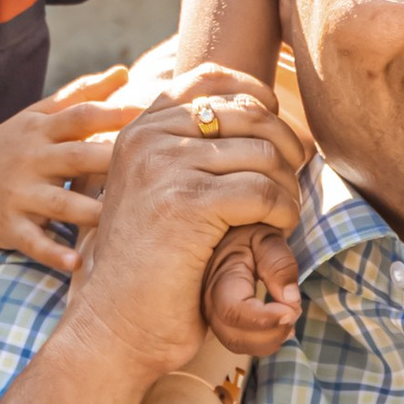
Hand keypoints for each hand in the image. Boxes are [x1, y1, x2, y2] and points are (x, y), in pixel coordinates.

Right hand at [0, 67, 134, 275]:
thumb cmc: (10, 147)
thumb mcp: (37, 116)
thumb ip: (80, 95)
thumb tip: (122, 71)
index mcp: (42, 131)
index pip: (81, 117)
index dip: (114, 114)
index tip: (149, 115)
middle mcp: (31, 159)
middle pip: (76, 157)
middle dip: (108, 160)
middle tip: (147, 167)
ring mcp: (19, 194)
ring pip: (60, 203)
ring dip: (90, 212)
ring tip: (120, 220)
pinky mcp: (11, 226)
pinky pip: (34, 241)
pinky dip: (53, 253)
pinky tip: (76, 262)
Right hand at [58, 60, 307, 390]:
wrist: (114, 324)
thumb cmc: (146, 267)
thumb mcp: (155, 192)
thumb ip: (184, 150)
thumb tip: (255, 111)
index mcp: (138, 129)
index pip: (210, 79)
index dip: (259, 97)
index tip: (278, 134)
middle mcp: (148, 139)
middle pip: (249, 113)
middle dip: (285, 146)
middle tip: (290, 183)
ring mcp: (165, 168)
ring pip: (264, 153)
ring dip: (287, 186)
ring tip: (281, 213)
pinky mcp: (188, 204)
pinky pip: (264, 191)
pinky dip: (283, 211)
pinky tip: (276, 228)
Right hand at [203, 222, 301, 354]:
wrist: (230, 232)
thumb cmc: (249, 233)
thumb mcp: (267, 238)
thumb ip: (279, 264)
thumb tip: (290, 299)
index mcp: (220, 279)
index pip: (234, 312)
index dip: (264, 320)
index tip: (291, 311)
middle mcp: (210, 303)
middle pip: (235, 338)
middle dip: (271, 333)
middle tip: (294, 311)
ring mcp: (214, 316)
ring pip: (239, 345)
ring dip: (270, 339)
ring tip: (290, 315)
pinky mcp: (223, 322)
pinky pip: (242, 343)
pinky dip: (266, 340)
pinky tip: (282, 323)